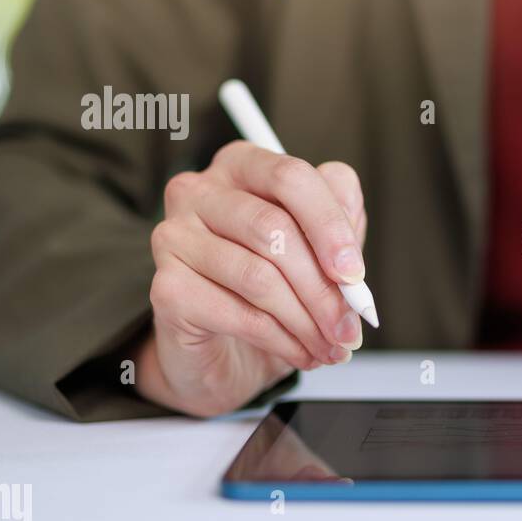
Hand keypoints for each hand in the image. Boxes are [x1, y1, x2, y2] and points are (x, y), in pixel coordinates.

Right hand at [132, 141, 367, 416]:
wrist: (223, 353)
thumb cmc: (273, 291)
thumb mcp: (319, 255)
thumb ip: (340, 236)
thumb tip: (351, 260)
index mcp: (242, 167)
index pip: (291, 177)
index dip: (331, 226)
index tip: (355, 274)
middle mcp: (199, 191)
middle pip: (274, 228)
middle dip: (323, 288)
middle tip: (349, 328)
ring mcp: (174, 236)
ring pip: (258, 276)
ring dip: (306, 321)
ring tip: (330, 348)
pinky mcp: (166, 287)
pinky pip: (237, 313)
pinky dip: (280, 340)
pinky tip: (300, 353)